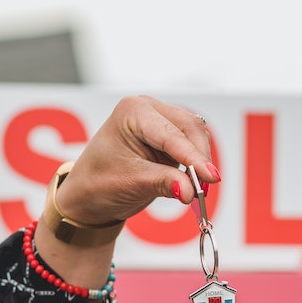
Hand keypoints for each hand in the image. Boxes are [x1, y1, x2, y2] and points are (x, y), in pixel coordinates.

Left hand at [57, 95, 219, 225]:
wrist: (89, 193)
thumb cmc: (99, 183)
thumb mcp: (131, 183)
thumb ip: (164, 183)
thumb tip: (191, 191)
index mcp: (132, 112)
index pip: (171, 134)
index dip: (193, 157)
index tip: (211, 177)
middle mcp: (148, 109)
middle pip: (190, 128)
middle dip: (199, 158)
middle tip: (205, 188)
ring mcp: (160, 120)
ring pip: (196, 135)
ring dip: (200, 161)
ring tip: (197, 188)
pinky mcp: (169, 136)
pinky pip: (193, 145)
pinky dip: (196, 163)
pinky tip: (193, 181)